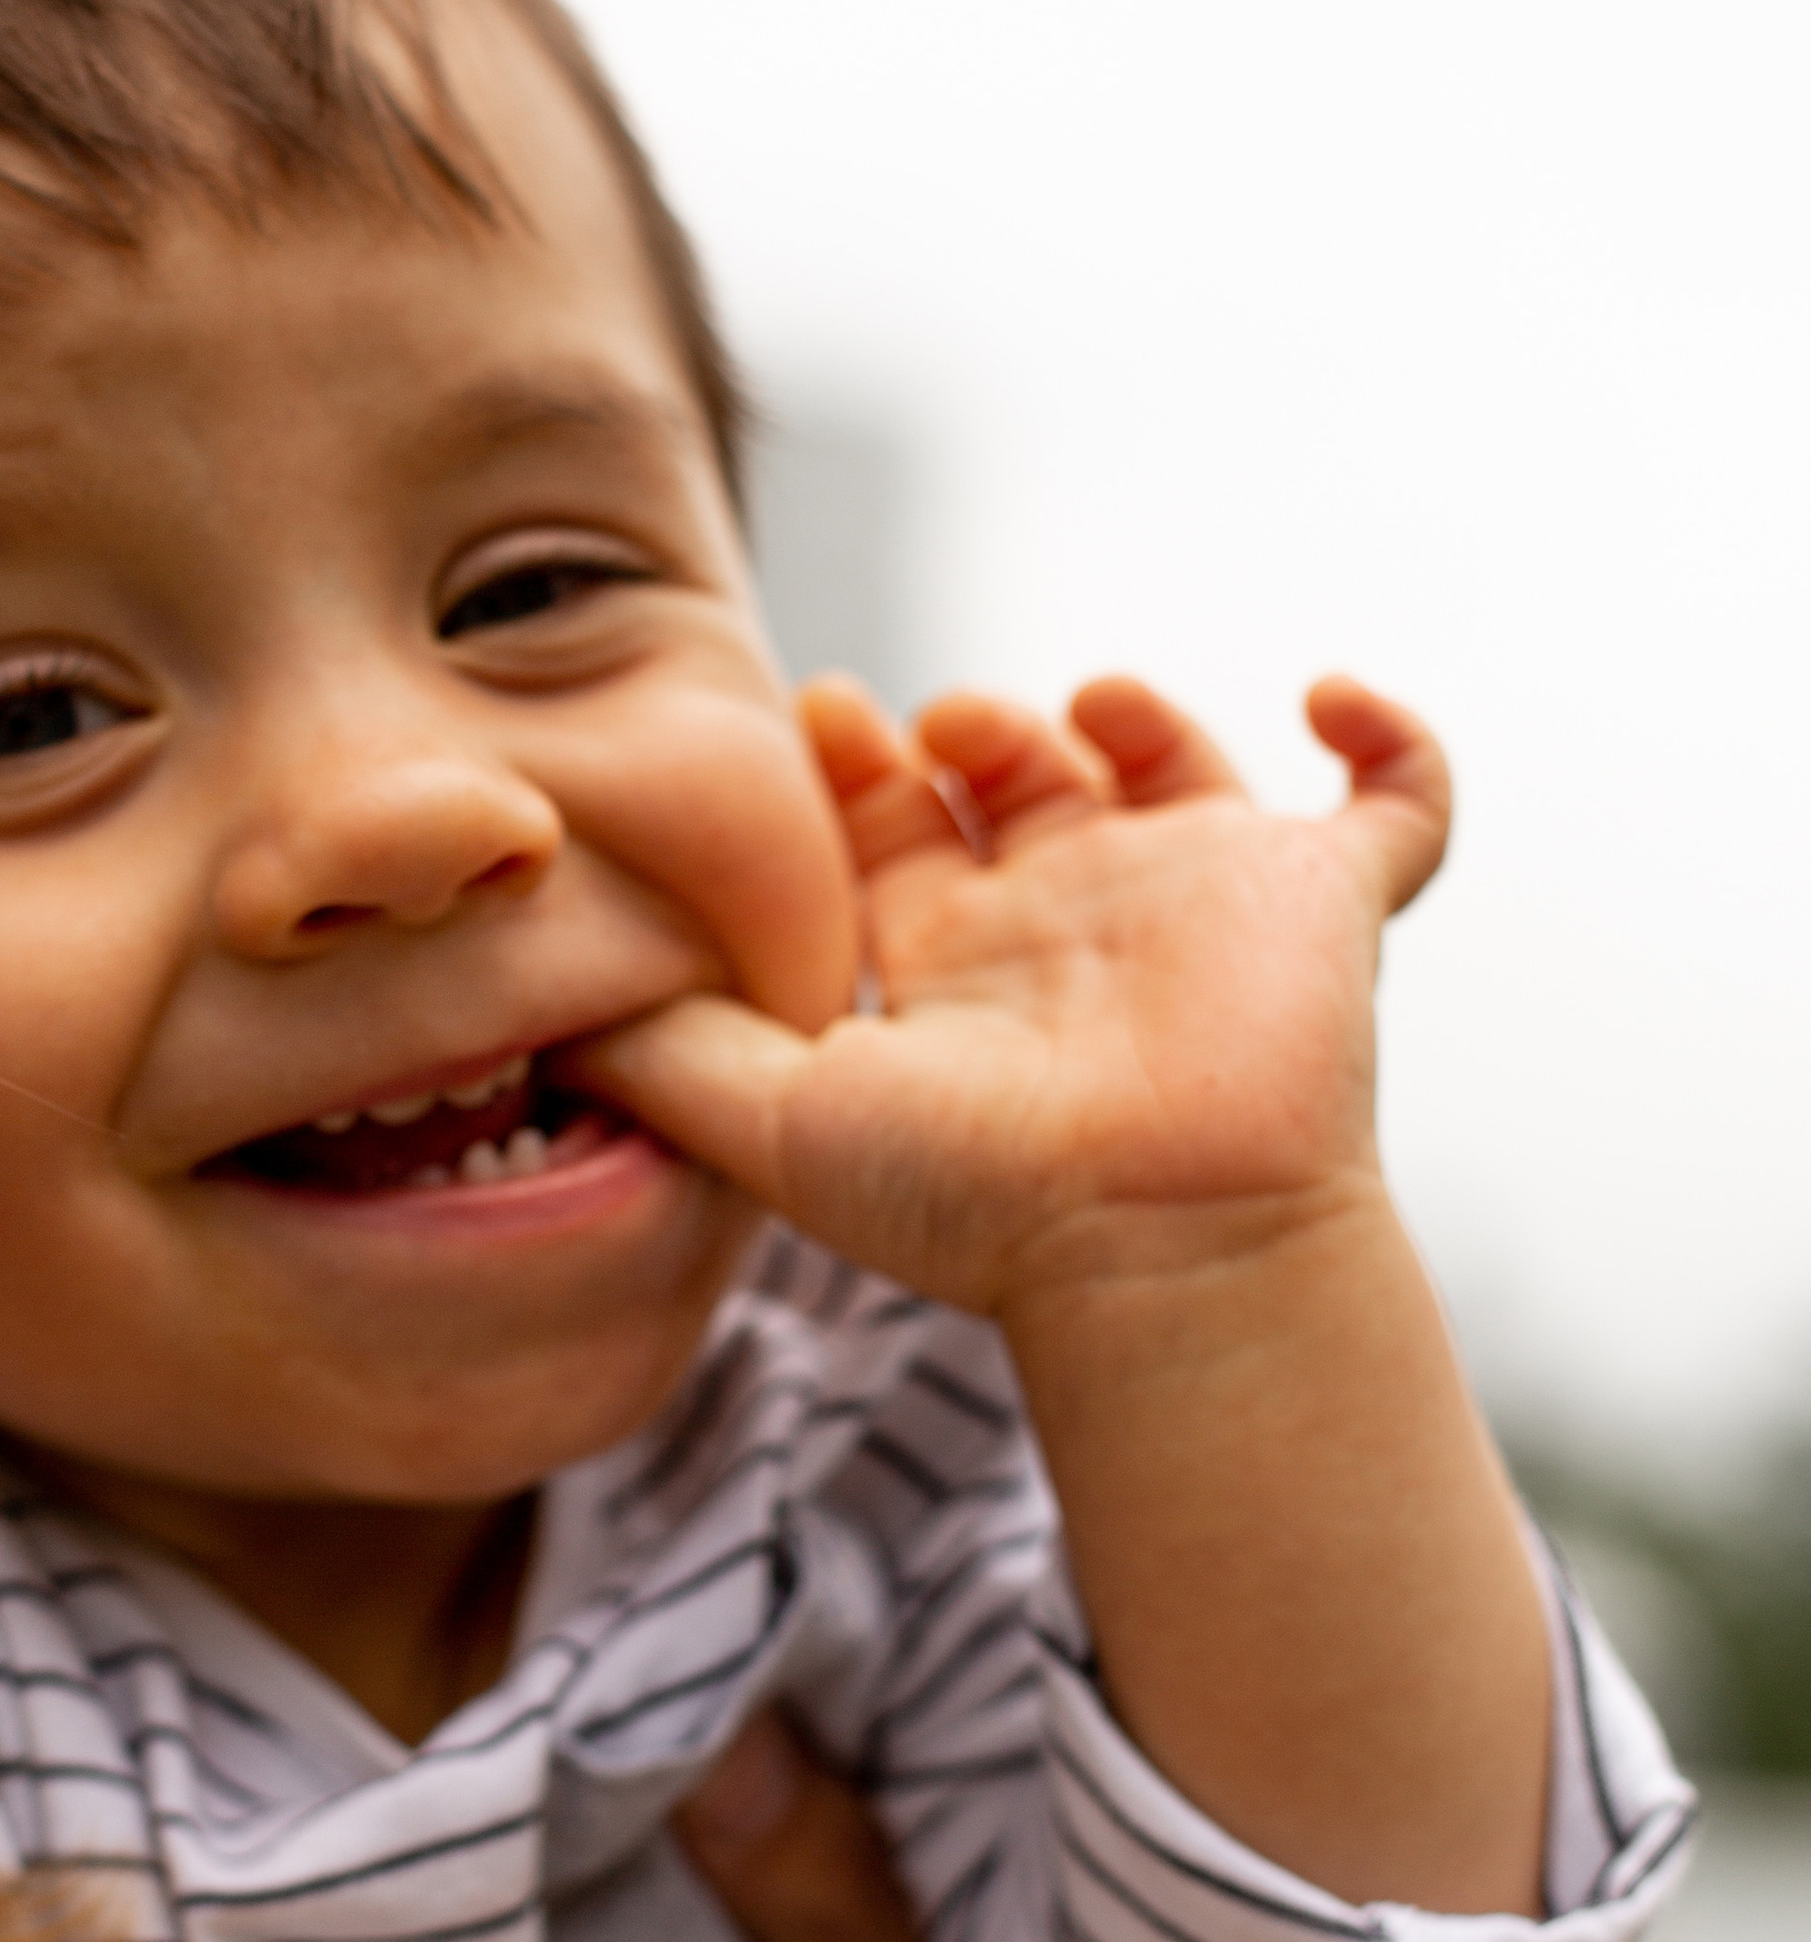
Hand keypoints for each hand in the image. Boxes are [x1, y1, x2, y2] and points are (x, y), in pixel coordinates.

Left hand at [593, 679, 1547, 1910]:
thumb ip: (659, 1053)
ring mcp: (1206, 913)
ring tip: (1077, 718)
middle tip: (940, 726)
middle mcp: (1072, 930)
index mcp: (951, 969)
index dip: (851, 764)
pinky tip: (1323, 697)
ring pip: (1174, 770)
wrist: (1149, 1244)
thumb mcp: (770, 1116)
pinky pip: (1400, 806)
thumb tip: (542, 997)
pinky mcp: (1324, 907)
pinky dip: (1390, 738)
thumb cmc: (969, 1200)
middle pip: (1019, 785)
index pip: (894, 834)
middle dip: (973, 727)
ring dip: (1123, 711)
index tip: (816, 716)